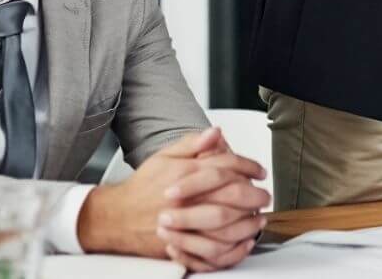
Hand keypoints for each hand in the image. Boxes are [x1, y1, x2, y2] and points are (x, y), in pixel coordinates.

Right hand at [78, 127, 269, 270]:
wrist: (116, 217)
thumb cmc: (143, 186)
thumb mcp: (165, 156)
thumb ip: (193, 144)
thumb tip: (217, 133)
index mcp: (187, 173)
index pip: (228, 166)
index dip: (249, 167)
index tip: (259, 171)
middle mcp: (188, 197)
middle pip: (233, 194)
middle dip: (255, 195)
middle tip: (265, 196)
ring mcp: (185, 223)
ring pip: (228, 223)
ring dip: (249, 221)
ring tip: (258, 219)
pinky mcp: (182, 244)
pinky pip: (215, 249)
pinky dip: (234, 247)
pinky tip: (243, 241)